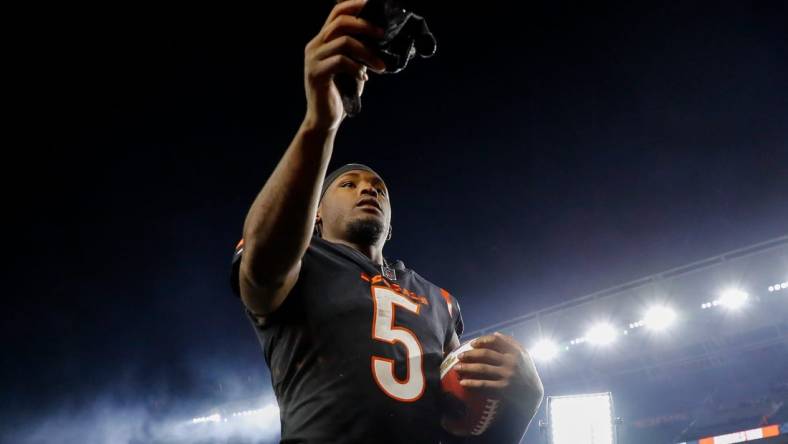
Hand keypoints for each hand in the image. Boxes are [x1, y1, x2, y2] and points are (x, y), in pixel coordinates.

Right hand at [302, 0, 385, 130]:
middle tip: (384, 35)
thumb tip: (383, 37)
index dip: (356, 5)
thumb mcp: (354, 66)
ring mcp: (313, 59)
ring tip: (380, 66)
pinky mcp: (316, 74)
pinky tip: (363, 78)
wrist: (325, 119)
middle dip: (366, 26)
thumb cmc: (341, 93)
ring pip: (343, 41)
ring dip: (367, 52)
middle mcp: (314, 46)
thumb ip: (361, 51)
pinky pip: (340, 61)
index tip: (376, 5)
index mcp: (323, 40)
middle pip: (340, 21)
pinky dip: (357, 68)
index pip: (337, 12)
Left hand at [455, 332, 543, 414]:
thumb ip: (511, 343)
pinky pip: (484, 385)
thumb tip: (495, 333)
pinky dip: (472, 383)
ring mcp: (507, 376)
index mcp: (515, 352)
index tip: (472, 344)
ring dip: (467, 367)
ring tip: (456, 368)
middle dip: (470, 354)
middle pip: (486, 354)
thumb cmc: (525, 371)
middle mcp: (511, 362)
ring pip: (482, 369)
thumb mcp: (523, 355)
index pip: (496, 340)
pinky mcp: (503, 389)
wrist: (532, 394)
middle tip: (459, 356)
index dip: (482, 340)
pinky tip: (462, 383)